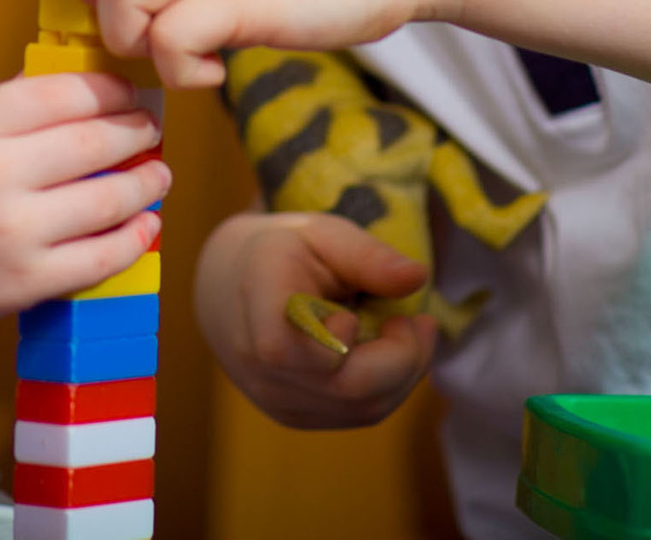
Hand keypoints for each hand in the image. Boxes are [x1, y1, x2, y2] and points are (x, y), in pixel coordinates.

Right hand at [0, 72, 166, 354]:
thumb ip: (1, 108)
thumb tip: (73, 83)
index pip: (60, 93)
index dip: (108, 89)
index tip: (127, 91)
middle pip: (92, 141)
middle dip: (135, 130)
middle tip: (151, 127)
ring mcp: (13, 234)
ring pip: (107, 199)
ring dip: (146, 183)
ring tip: (159, 173)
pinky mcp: (27, 283)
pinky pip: (102, 257)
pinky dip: (135, 239)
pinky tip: (147, 225)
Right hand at [195, 211, 437, 428]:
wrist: (232, 287)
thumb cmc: (285, 254)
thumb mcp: (323, 234)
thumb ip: (367, 254)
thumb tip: (418, 277)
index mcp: (257, 305)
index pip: (287, 349)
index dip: (336, 339)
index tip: (354, 312)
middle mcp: (258, 364)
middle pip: (348, 387)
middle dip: (402, 356)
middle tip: (415, 319)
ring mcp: (274, 398)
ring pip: (363, 408)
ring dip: (404, 372)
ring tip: (406, 330)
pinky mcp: (294, 417)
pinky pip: (358, 415)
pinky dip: (389, 386)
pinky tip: (388, 352)